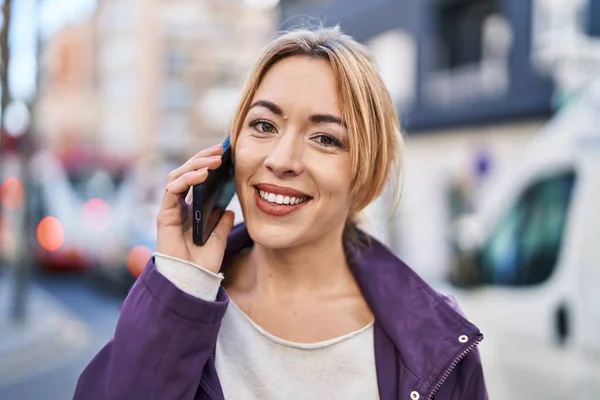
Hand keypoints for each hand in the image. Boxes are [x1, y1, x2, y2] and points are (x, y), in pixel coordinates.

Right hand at [130, 143, 234, 276]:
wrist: (191, 281)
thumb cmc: (203, 264)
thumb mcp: (219, 240)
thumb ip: (222, 224)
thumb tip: (229, 210)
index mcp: (190, 210)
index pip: (196, 179)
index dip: (207, 163)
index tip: (226, 153)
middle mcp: (178, 207)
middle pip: (186, 172)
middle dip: (203, 157)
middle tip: (221, 149)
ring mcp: (170, 209)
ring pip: (177, 176)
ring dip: (196, 164)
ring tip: (215, 159)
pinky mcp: (164, 215)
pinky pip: (172, 189)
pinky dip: (186, 178)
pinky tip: (203, 174)